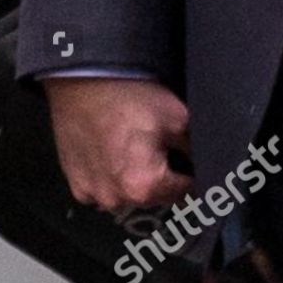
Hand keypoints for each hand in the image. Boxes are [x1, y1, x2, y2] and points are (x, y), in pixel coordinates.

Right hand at [42, 76, 193, 212]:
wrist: (83, 82)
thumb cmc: (130, 98)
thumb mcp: (178, 117)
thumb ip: (195, 147)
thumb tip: (205, 160)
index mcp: (144, 187)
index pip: (185, 192)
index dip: (195, 174)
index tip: (195, 161)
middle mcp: (116, 201)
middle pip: (156, 195)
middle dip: (166, 175)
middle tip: (166, 145)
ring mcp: (93, 195)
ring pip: (129, 193)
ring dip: (138, 177)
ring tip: (138, 145)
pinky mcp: (77, 184)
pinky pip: (105, 187)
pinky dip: (114, 175)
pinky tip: (116, 150)